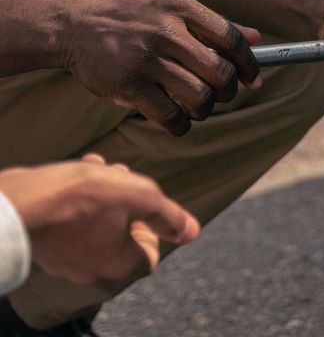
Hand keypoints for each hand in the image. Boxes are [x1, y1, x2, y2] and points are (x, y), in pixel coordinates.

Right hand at [0, 154, 199, 285]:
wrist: (14, 203)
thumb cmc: (78, 198)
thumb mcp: (139, 196)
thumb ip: (169, 215)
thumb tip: (193, 231)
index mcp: (119, 266)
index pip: (151, 253)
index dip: (154, 226)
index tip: (143, 204)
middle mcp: (92, 270)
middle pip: (124, 234)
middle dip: (127, 199)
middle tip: (121, 176)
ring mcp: (65, 260)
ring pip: (97, 222)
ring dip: (104, 192)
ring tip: (99, 166)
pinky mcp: (45, 244)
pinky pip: (71, 221)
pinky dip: (79, 197)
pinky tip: (78, 171)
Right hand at [63, 0, 262, 135]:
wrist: (74, 26)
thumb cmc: (133, 16)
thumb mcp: (170, 5)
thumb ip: (213, 22)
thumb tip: (257, 37)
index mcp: (180, 7)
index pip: (231, 39)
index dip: (249, 64)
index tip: (252, 79)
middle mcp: (165, 31)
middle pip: (220, 72)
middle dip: (228, 91)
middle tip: (221, 94)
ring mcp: (146, 59)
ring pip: (200, 97)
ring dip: (205, 109)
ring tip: (198, 106)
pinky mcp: (128, 85)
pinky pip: (170, 116)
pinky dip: (181, 125)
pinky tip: (179, 120)